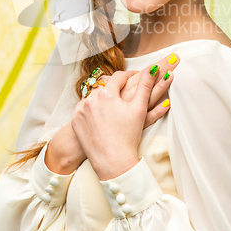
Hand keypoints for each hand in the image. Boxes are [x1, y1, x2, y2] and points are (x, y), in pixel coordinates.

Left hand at [71, 63, 174, 179]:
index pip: (119, 77)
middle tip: (124, 90)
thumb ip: (146, 85)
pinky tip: (101, 114)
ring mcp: (81, 110)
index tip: (135, 78)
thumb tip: (155, 68)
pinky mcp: (75, 120)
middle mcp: (91, 98)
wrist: (113, 162)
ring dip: (102, 96)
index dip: (129, 76)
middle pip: (105, 84)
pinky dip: (91, 108)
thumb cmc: (128, 136)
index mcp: (107, 93)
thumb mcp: (140, 109)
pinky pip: (83, 108)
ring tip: (113, 102)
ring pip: (93, 95)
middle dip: (114, 86)